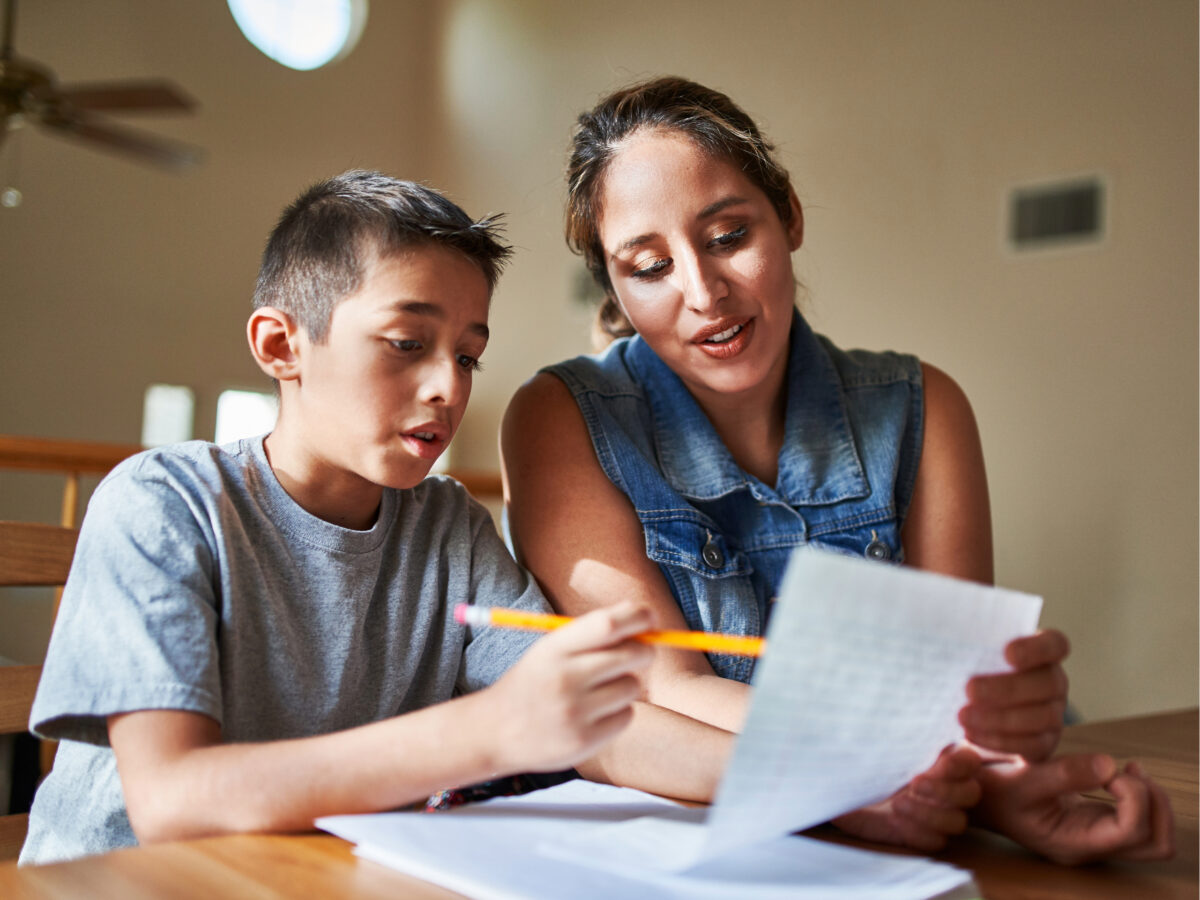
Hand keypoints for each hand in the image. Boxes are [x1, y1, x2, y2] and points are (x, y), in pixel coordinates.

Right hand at [486, 601, 652, 773]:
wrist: (494, 732)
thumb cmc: (533, 683)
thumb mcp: (550, 650)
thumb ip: (591, 635)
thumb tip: (645, 620)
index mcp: (553, 649)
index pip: (607, 625)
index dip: (636, 616)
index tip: (649, 616)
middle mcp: (564, 679)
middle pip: (631, 655)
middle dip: (644, 650)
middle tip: (640, 652)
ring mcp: (575, 713)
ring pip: (632, 686)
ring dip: (626, 684)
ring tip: (602, 690)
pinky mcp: (585, 741)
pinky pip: (627, 716)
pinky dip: (620, 712)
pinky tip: (596, 713)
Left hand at [832, 744, 982, 851]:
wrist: (846, 784)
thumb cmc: (862, 755)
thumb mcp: (874, 741)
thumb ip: (892, 734)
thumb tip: (887, 715)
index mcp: (941, 755)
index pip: (968, 760)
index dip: (960, 763)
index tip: (940, 761)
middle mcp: (947, 785)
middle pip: (970, 793)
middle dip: (945, 790)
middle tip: (915, 783)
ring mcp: (939, 812)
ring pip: (956, 821)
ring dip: (929, 815)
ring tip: (897, 804)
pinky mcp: (924, 834)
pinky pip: (936, 842)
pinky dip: (918, 833)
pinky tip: (895, 821)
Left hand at [960, 629, 1068, 760]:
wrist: (970, 709)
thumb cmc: (969, 669)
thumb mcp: (969, 653)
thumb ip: (967, 645)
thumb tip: (944, 635)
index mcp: (1042, 653)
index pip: (1054, 645)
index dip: (1036, 648)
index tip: (1008, 653)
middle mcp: (1054, 682)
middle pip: (1048, 683)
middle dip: (1008, 688)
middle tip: (970, 689)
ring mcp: (1053, 714)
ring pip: (1042, 717)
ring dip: (1000, 718)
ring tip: (963, 716)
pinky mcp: (1044, 743)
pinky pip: (1031, 745)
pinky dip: (999, 740)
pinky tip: (972, 733)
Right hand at [975, 753, 1174, 864]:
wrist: (976, 797)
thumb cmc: (993, 790)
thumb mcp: (1021, 778)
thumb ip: (1064, 773)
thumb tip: (1109, 765)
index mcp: (1074, 842)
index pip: (1132, 830)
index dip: (1133, 795)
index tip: (1107, 768)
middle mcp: (1091, 847)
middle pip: (1157, 843)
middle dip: (1155, 803)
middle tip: (1129, 772)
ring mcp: (1096, 838)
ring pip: (1155, 835)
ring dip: (1152, 800)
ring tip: (1126, 770)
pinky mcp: (1096, 824)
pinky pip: (1140, 822)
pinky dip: (1142, 796)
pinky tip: (1119, 772)